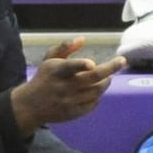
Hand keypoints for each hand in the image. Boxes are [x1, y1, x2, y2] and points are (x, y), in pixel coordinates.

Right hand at [9, 38, 124, 135]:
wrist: (30, 105)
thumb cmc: (43, 78)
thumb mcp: (49, 60)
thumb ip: (65, 47)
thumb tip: (83, 39)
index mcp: (57, 71)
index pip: (71, 67)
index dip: (81, 65)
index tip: (92, 63)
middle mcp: (65, 87)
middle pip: (93, 78)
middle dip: (110, 68)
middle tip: (121, 61)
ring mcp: (70, 101)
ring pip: (97, 91)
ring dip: (106, 82)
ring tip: (107, 77)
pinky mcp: (73, 113)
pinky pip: (93, 104)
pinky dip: (98, 96)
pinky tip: (96, 91)